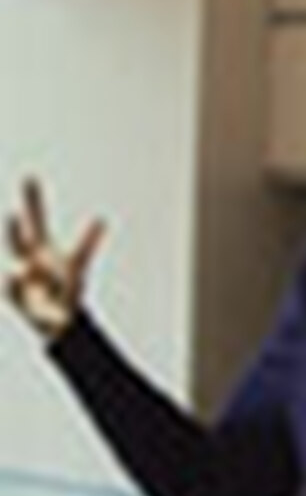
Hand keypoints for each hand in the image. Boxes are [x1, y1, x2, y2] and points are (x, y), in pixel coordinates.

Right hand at [5, 177, 104, 339]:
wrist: (55, 319)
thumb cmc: (64, 285)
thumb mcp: (78, 263)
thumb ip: (88, 241)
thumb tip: (102, 219)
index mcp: (42, 249)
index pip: (37, 220)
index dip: (33, 200)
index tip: (30, 176)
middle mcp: (30, 262)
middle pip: (17, 241)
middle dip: (14, 229)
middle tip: (13, 212)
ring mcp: (23, 281)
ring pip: (16, 271)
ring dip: (16, 261)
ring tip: (15, 254)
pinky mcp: (21, 301)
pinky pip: (15, 291)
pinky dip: (14, 286)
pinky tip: (15, 279)